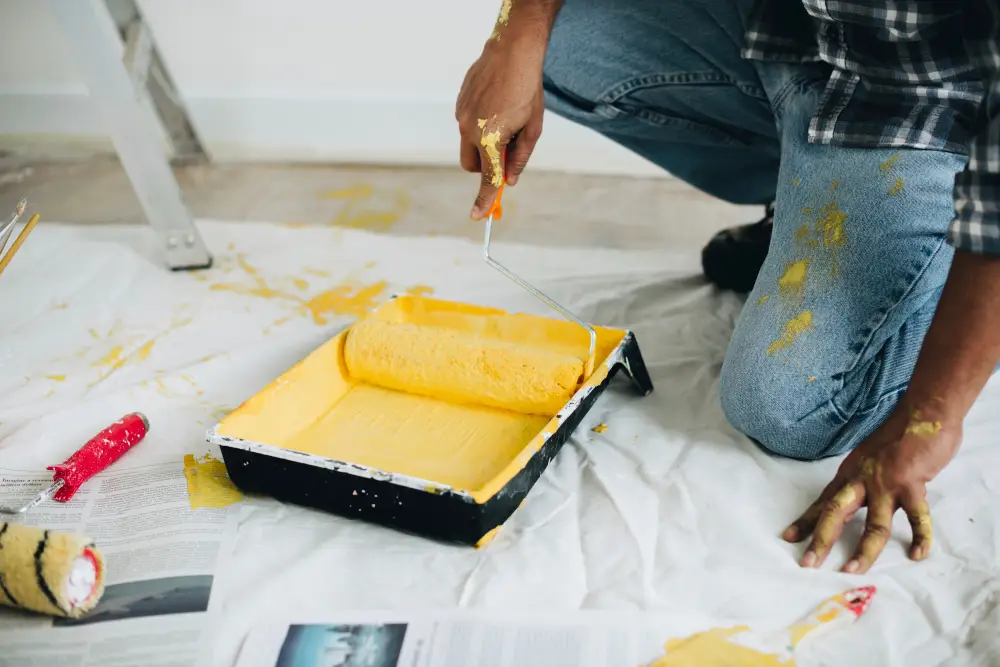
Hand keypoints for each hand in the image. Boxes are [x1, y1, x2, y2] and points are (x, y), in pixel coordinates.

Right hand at [455, 38, 545, 218]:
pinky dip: (479, 126)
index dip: (484, 200)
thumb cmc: (527, 89)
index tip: (478, 217)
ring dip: (484, 144)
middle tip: (506, 154)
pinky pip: (467, 125)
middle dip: (485, 168)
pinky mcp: (459, 104)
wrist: (512, 50)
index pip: (487, 178)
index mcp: (490, 139)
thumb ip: (520, 157)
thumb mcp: (532, 128)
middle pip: (472, 166)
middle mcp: (470, 130)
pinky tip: (496, 105)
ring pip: (468, 145)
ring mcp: (461, 116)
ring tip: (506, 118)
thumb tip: (511, 180)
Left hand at [783, 399, 961, 573]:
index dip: (806, 521)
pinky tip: (917, 554)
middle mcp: (861, 479)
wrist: (922, 413)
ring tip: (852, 570)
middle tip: (808, 563)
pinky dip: (920, 538)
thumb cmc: (897, 436)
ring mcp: (886, 483)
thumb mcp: (869, 458)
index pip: (823, 502)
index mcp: (849, 474)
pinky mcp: (911, 485)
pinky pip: (916, 518)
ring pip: (873, 525)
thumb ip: (862, 479)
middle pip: (836, 513)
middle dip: (821, 540)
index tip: (789, 537)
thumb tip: (855, 498)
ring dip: (863, 551)